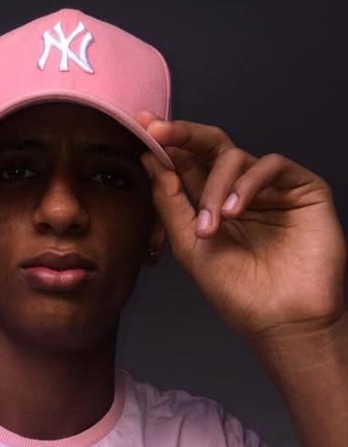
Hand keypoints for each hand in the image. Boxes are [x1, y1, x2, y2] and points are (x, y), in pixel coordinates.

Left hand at [138, 113, 346, 342]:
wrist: (278, 319)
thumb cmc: (235, 290)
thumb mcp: (190, 246)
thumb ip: (171, 204)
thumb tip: (151, 162)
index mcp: (211, 204)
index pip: (188, 165)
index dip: (167, 147)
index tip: (142, 127)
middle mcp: (239, 192)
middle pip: (212, 147)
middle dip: (184, 135)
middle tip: (160, 130)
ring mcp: (270, 189)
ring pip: (236, 157)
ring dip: (214, 186)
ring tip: (210, 224)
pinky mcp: (302, 189)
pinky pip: (271, 166)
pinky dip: (248, 184)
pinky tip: (236, 211)